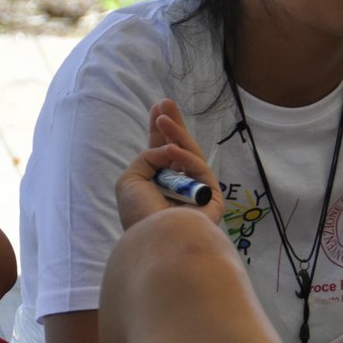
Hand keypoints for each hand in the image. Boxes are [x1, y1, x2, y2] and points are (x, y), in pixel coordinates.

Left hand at [115, 99, 223, 230]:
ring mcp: (196, 192)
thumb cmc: (139, 215)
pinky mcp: (213, 198)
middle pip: (179, 150)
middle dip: (173, 126)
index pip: (160, 154)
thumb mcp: (130, 180)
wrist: (156, 239)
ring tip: (164, 119)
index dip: (159, 132)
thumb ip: (146, 159)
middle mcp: (177, 188)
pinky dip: (185, 158)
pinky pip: (200, 170)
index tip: (158, 109)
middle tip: (166, 102)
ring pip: (191, 155)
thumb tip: (166, 150)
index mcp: (157, 186)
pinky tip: (171, 150)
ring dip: (176, 135)